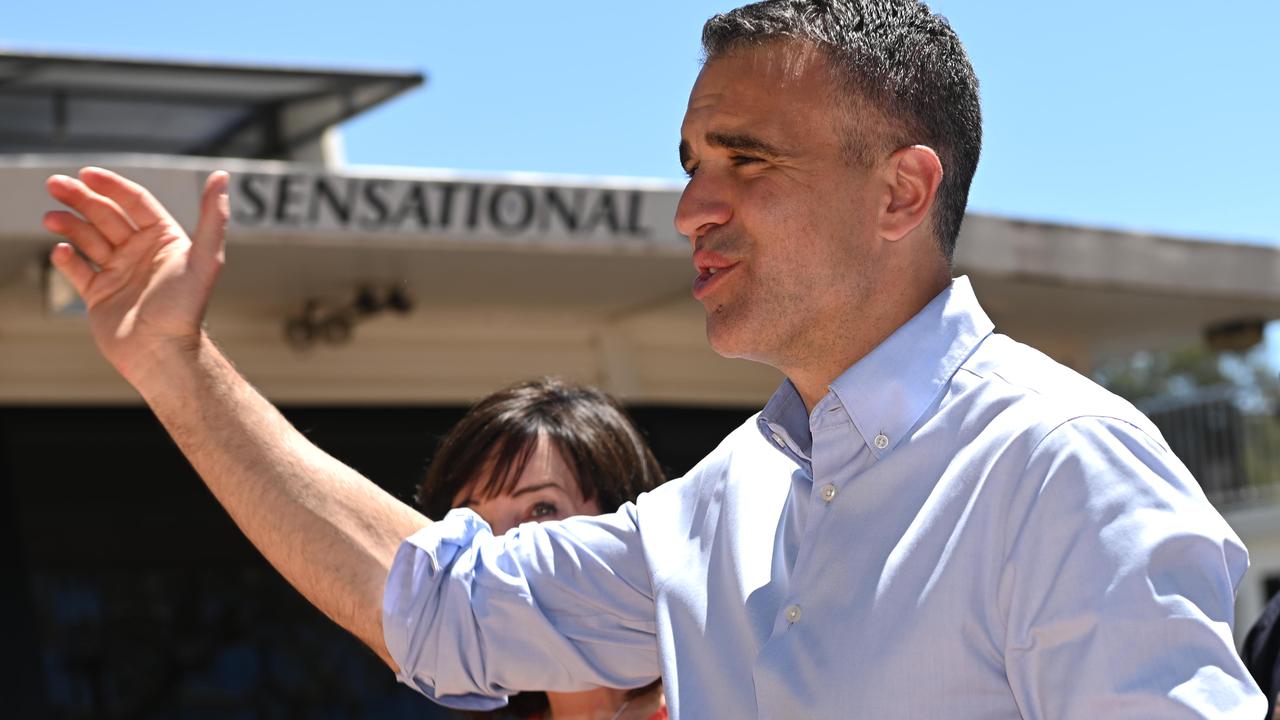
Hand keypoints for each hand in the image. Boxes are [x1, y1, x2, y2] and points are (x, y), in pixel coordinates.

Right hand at [44, 167, 229, 384]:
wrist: (161, 353)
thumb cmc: (184, 307)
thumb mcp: (206, 258)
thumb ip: (213, 217)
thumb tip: (222, 176)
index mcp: (164, 240)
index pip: (135, 202)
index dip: (111, 185)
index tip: (85, 173)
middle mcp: (141, 253)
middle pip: (106, 215)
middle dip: (80, 198)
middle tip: (54, 184)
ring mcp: (119, 272)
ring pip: (88, 238)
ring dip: (69, 224)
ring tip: (51, 218)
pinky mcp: (99, 295)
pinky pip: (77, 270)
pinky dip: (66, 258)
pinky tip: (60, 250)